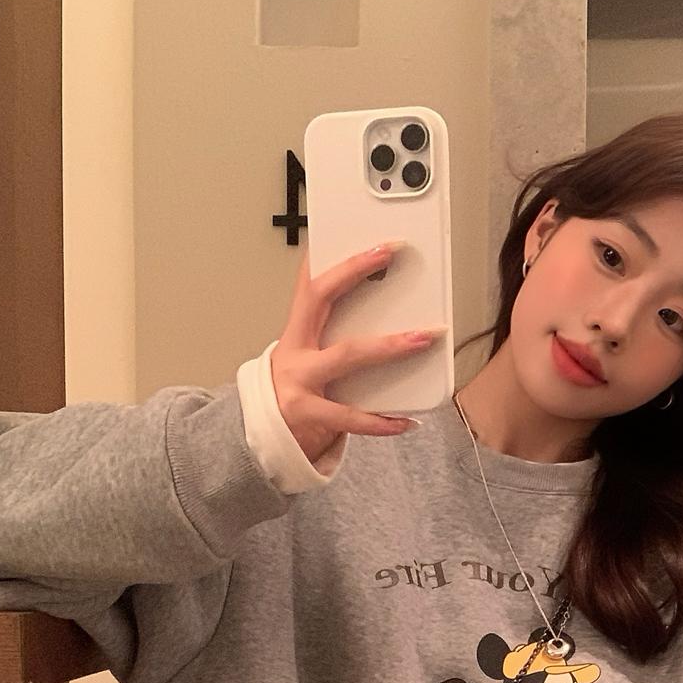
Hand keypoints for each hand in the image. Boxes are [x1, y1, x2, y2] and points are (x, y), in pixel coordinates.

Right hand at [269, 243, 445, 464]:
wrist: (260, 441)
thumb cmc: (294, 395)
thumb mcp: (309, 362)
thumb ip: (338, 343)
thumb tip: (391, 321)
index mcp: (296, 334)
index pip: (311, 284)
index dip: (336, 259)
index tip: (368, 241)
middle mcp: (294, 352)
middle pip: (321, 299)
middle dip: (354, 272)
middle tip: (389, 253)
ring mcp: (299, 382)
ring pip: (346, 355)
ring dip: (388, 345)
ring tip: (422, 338)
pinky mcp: (308, 415)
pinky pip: (351, 417)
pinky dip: (381, 421)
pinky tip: (406, 420)